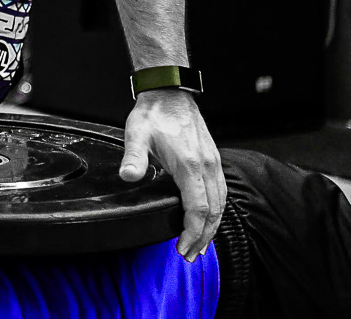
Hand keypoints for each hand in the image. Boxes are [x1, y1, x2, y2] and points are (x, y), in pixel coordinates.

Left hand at [119, 88, 224, 262]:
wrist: (170, 94)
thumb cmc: (154, 113)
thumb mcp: (136, 133)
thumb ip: (133, 157)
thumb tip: (128, 175)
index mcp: (190, 165)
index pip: (197, 208)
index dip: (191, 232)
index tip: (182, 248)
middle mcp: (207, 166)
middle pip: (213, 212)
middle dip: (203, 237)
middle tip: (190, 255)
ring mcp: (213, 163)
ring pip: (221, 204)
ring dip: (212, 227)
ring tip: (200, 245)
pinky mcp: (213, 160)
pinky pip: (221, 192)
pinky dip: (217, 212)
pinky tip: (209, 220)